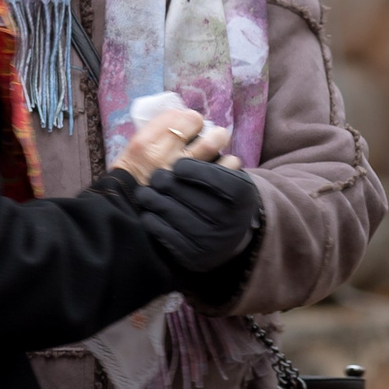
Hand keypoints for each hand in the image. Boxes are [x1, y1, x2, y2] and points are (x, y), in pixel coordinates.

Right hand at [112, 106, 234, 183]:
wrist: (129, 212)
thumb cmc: (132, 178)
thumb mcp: (133, 151)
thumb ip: (156, 134)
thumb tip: (185, 119)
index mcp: (144, 143)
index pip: (175, 115)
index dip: (185, 118)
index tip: (187, 127)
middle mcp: (163, 155)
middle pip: (194, 122)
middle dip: (202, 124)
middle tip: (204, 133)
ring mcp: (181, 173)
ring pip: (211, 144)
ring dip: (219, 140)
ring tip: (217, 145)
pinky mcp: (198, 188)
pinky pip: (222, 170)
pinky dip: (228, 164)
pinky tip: (224, 166)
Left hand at [130, 160, 262, 275]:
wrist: (230, 237)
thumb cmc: (222, 197)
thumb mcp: (228, 175)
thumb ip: (211, 158)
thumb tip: (184, 133)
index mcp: (242, 196)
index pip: (215, 177)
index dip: (192, 168)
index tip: (178, 164)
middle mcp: (230, 221)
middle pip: (187, 193)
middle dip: (166, 181)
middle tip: (155, 175)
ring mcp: (211, 241)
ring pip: (170, 211)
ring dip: (152, 198)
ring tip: (145, 191)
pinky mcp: (192, 256)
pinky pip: (162, 232)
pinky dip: (151, 218)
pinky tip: (149, 210)